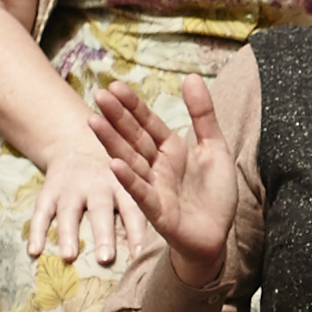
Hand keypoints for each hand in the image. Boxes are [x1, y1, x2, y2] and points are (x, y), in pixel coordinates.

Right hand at [26, 143, 141, 270]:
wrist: (77, 140)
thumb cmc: (115, 171)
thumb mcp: (131, 175)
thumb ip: (147, 200)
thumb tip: (172, 237)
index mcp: (123, 185)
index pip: (133, 209)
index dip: (137, 231)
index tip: (140, 254)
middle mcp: (97, 186)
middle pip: (100, 211)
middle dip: (103, 234)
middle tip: (106, 258)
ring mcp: (71, 188)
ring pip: (69, 212)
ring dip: (68, 234)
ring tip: (69, 256)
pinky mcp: (50, 191)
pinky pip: (41, 212)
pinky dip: (36, 232)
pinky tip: (34, 252)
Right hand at [90, 77, 237, 269]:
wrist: (218, 234)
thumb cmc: (215, 193)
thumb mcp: (215, 147)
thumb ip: (203, 114)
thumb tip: (192, 77)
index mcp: (171, 149)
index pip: (148, 122)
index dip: (133, 105)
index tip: (115, 85)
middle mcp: (158, 166)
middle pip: (134, 137)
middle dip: (117, 117)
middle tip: (98, 95)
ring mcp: (154, 187)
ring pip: (130, 160)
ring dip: (112, 142)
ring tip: (93, 121)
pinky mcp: (157, 211)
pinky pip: (141, 193)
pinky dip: (129, 180)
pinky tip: (114, 165)